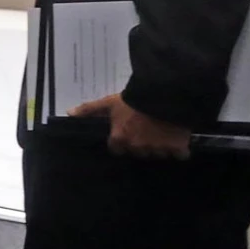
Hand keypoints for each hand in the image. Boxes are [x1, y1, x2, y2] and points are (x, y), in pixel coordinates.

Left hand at [68, 92, 191, 159]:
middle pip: (139, 152)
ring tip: (163, 132)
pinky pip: (179, 155)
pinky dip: (180, 149)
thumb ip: (89, 109)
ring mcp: (158, 149)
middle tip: (147, 130)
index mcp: (120, 139)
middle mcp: (137, 147)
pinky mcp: (177, 148)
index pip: (117, 149)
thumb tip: (69, 113)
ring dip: (161, 147)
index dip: (122, 141)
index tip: (128, 133)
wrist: (166, 93)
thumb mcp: (109, 102)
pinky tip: (179, 139)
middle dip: (142, 144)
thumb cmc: (134, 98)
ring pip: (158, 154)